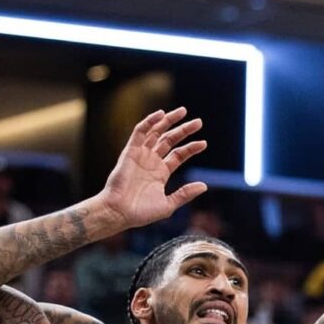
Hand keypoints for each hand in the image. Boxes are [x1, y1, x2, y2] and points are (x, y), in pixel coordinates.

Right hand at [95, 108, 207, 229]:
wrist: (119, 212)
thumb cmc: (141, 212)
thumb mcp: (169, 204)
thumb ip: (185, 194)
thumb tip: (204, 186)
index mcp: (161, 173)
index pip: (178, 155)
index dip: (191, 148)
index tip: (204, 143)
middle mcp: (151, 161)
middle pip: (169, 140)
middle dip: (184, 130)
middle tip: (199, 122)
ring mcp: (140, 155)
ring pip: (156, 132)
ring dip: (168, 121)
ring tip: (183, 111)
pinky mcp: (130, 151)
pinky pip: (139, 132)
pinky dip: (149, 122)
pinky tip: (161, 114)